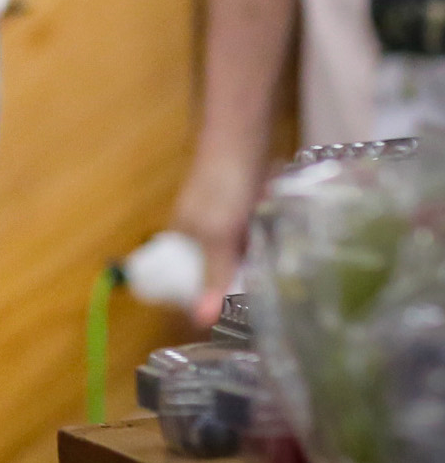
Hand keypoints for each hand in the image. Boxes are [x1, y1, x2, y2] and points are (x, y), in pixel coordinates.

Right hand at [169, 148, 266, 320]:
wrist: (246, 140)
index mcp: (179, 239)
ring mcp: (223, 224)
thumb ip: (213, 276)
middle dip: (233, 288)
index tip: (230, 321)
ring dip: (253, 271)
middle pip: (214, 272)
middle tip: (263, 308)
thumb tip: (199, 322)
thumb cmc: (224, 187)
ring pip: (237, 260)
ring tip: (279, 290)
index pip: (184, 281)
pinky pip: (254, 245)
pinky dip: (266, 253)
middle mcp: (198, 234)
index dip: (202, 300)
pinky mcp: (246, 215)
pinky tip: (284, 260)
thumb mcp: (218, 235)